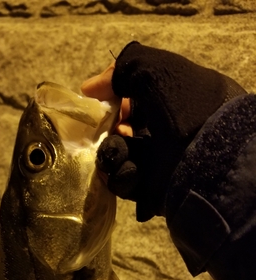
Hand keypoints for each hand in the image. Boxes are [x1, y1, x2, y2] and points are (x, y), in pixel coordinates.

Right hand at [81, 42, 245, 221]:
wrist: (206, 157)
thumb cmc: (185, 108)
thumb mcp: (155, 70)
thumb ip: (121, 70)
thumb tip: (90, 88)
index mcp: (174, 104)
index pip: (134, 101)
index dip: (116, 101)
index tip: (106, 102)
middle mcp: (167, 133)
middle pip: (121, 131)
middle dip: (109, 128)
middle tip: (115, 128)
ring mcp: (159, 165)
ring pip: (118, 157)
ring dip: (112, 151)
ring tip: (120, 149)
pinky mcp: (150, 191)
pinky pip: (122, 182)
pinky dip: (119, 175)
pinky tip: (127, 167)